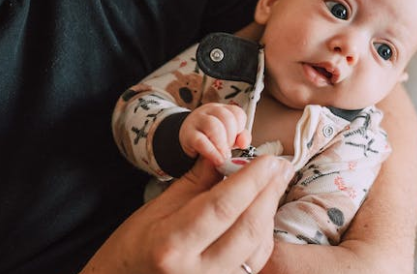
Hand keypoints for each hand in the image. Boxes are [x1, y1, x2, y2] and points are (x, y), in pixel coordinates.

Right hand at [80, 155, 293, 273]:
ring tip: (274, 184)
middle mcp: (195, 271)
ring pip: (257, 248)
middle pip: (247, 229)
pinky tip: (262, 211)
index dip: (251, 179)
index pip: (222, 206)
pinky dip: (262, 234)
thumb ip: (198, 181)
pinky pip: (253, 262)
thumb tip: (227, 154)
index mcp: (172, 244)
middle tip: (281, 167)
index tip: (268, 159)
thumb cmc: (134, 244)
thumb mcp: (159, 206)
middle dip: (269, 193)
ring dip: (269, 212)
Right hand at [179, 103, 251, 165]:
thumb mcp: (229, 135)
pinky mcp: (188, 134)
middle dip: (231, 137)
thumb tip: (243, 143)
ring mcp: (198, 121)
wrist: (188, 138)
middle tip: (230, 150)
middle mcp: (210, 112)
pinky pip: (200, 141)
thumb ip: (241, 138)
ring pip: (213, 126)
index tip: (239, 143)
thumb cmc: (211, 137)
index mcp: (223, 109)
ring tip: (224, 156)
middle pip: (227, 117)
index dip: (241, 129)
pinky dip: (211, 152)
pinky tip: (217, 160)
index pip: (237, 113)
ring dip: (222, 144)